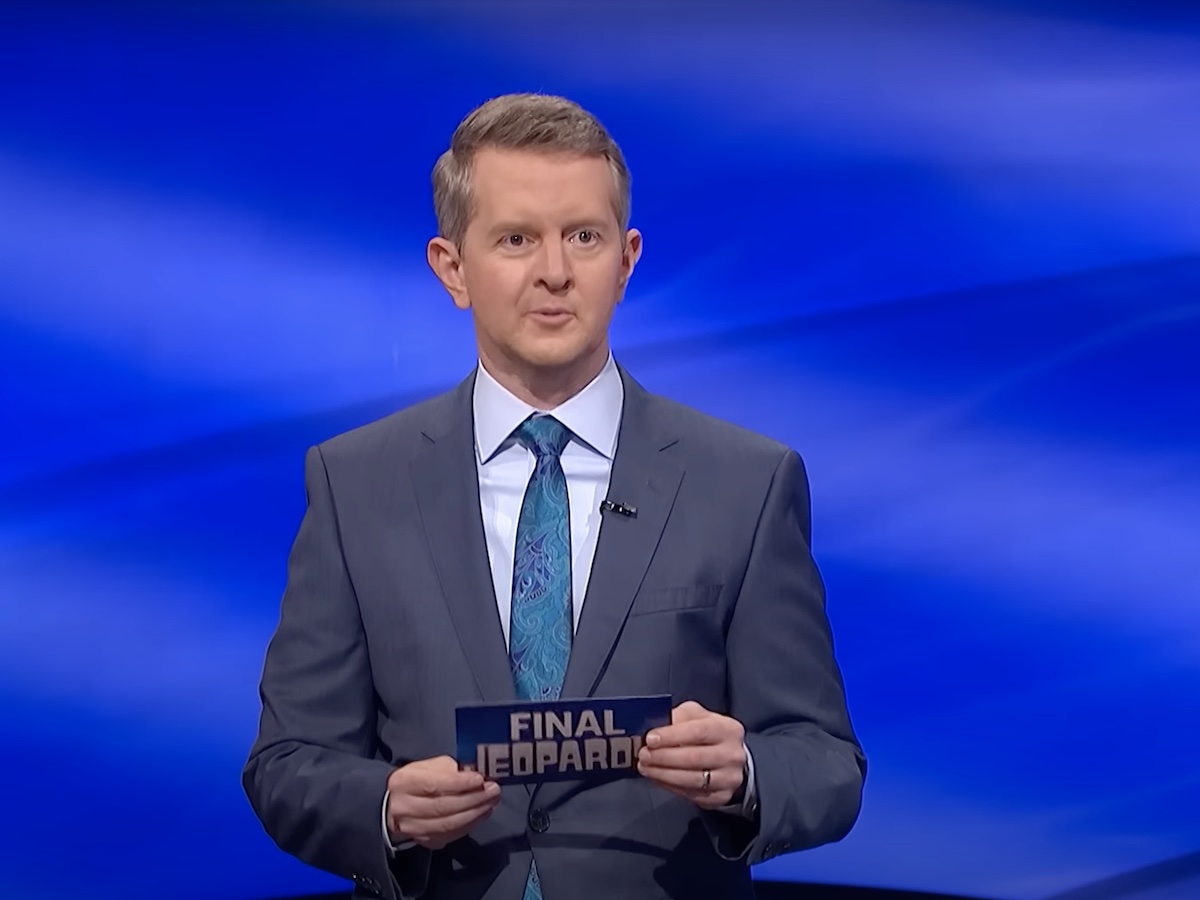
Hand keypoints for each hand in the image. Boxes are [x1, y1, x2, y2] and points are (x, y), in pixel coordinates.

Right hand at [386, 756, 500, 849]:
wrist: (393, 806)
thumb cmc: (416, 781)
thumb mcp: (428, 766)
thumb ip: (449, 769)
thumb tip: (473, 775)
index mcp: (404, 783)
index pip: (433, 785)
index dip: (459, 783)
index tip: (480, 779)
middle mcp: (405, 808)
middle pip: (442, 807)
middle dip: (473, 799)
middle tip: (493, 791)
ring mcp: (413, 828)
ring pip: (447, 825)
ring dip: (474, 814)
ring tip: (491, 803)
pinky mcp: (423, 841)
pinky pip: (449, 836)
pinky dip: (469, 826)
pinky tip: (481, 815)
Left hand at [637, 701, 746, 808]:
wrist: (729, 758)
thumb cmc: (708, 733)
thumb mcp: (696, 716)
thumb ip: (679, 717)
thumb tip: (655, 728)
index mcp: (728, 729)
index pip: (698, 732)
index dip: (672, 736)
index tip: (650, 739)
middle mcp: (733, 755)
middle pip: (694, 758)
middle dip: (663, 757)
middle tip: (643, 755)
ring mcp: (729, 778)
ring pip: (692, 779)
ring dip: (663, 774)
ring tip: (645, 767)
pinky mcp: (721, 797)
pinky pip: (691, 794)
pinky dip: (670, 786)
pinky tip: (658, 778)